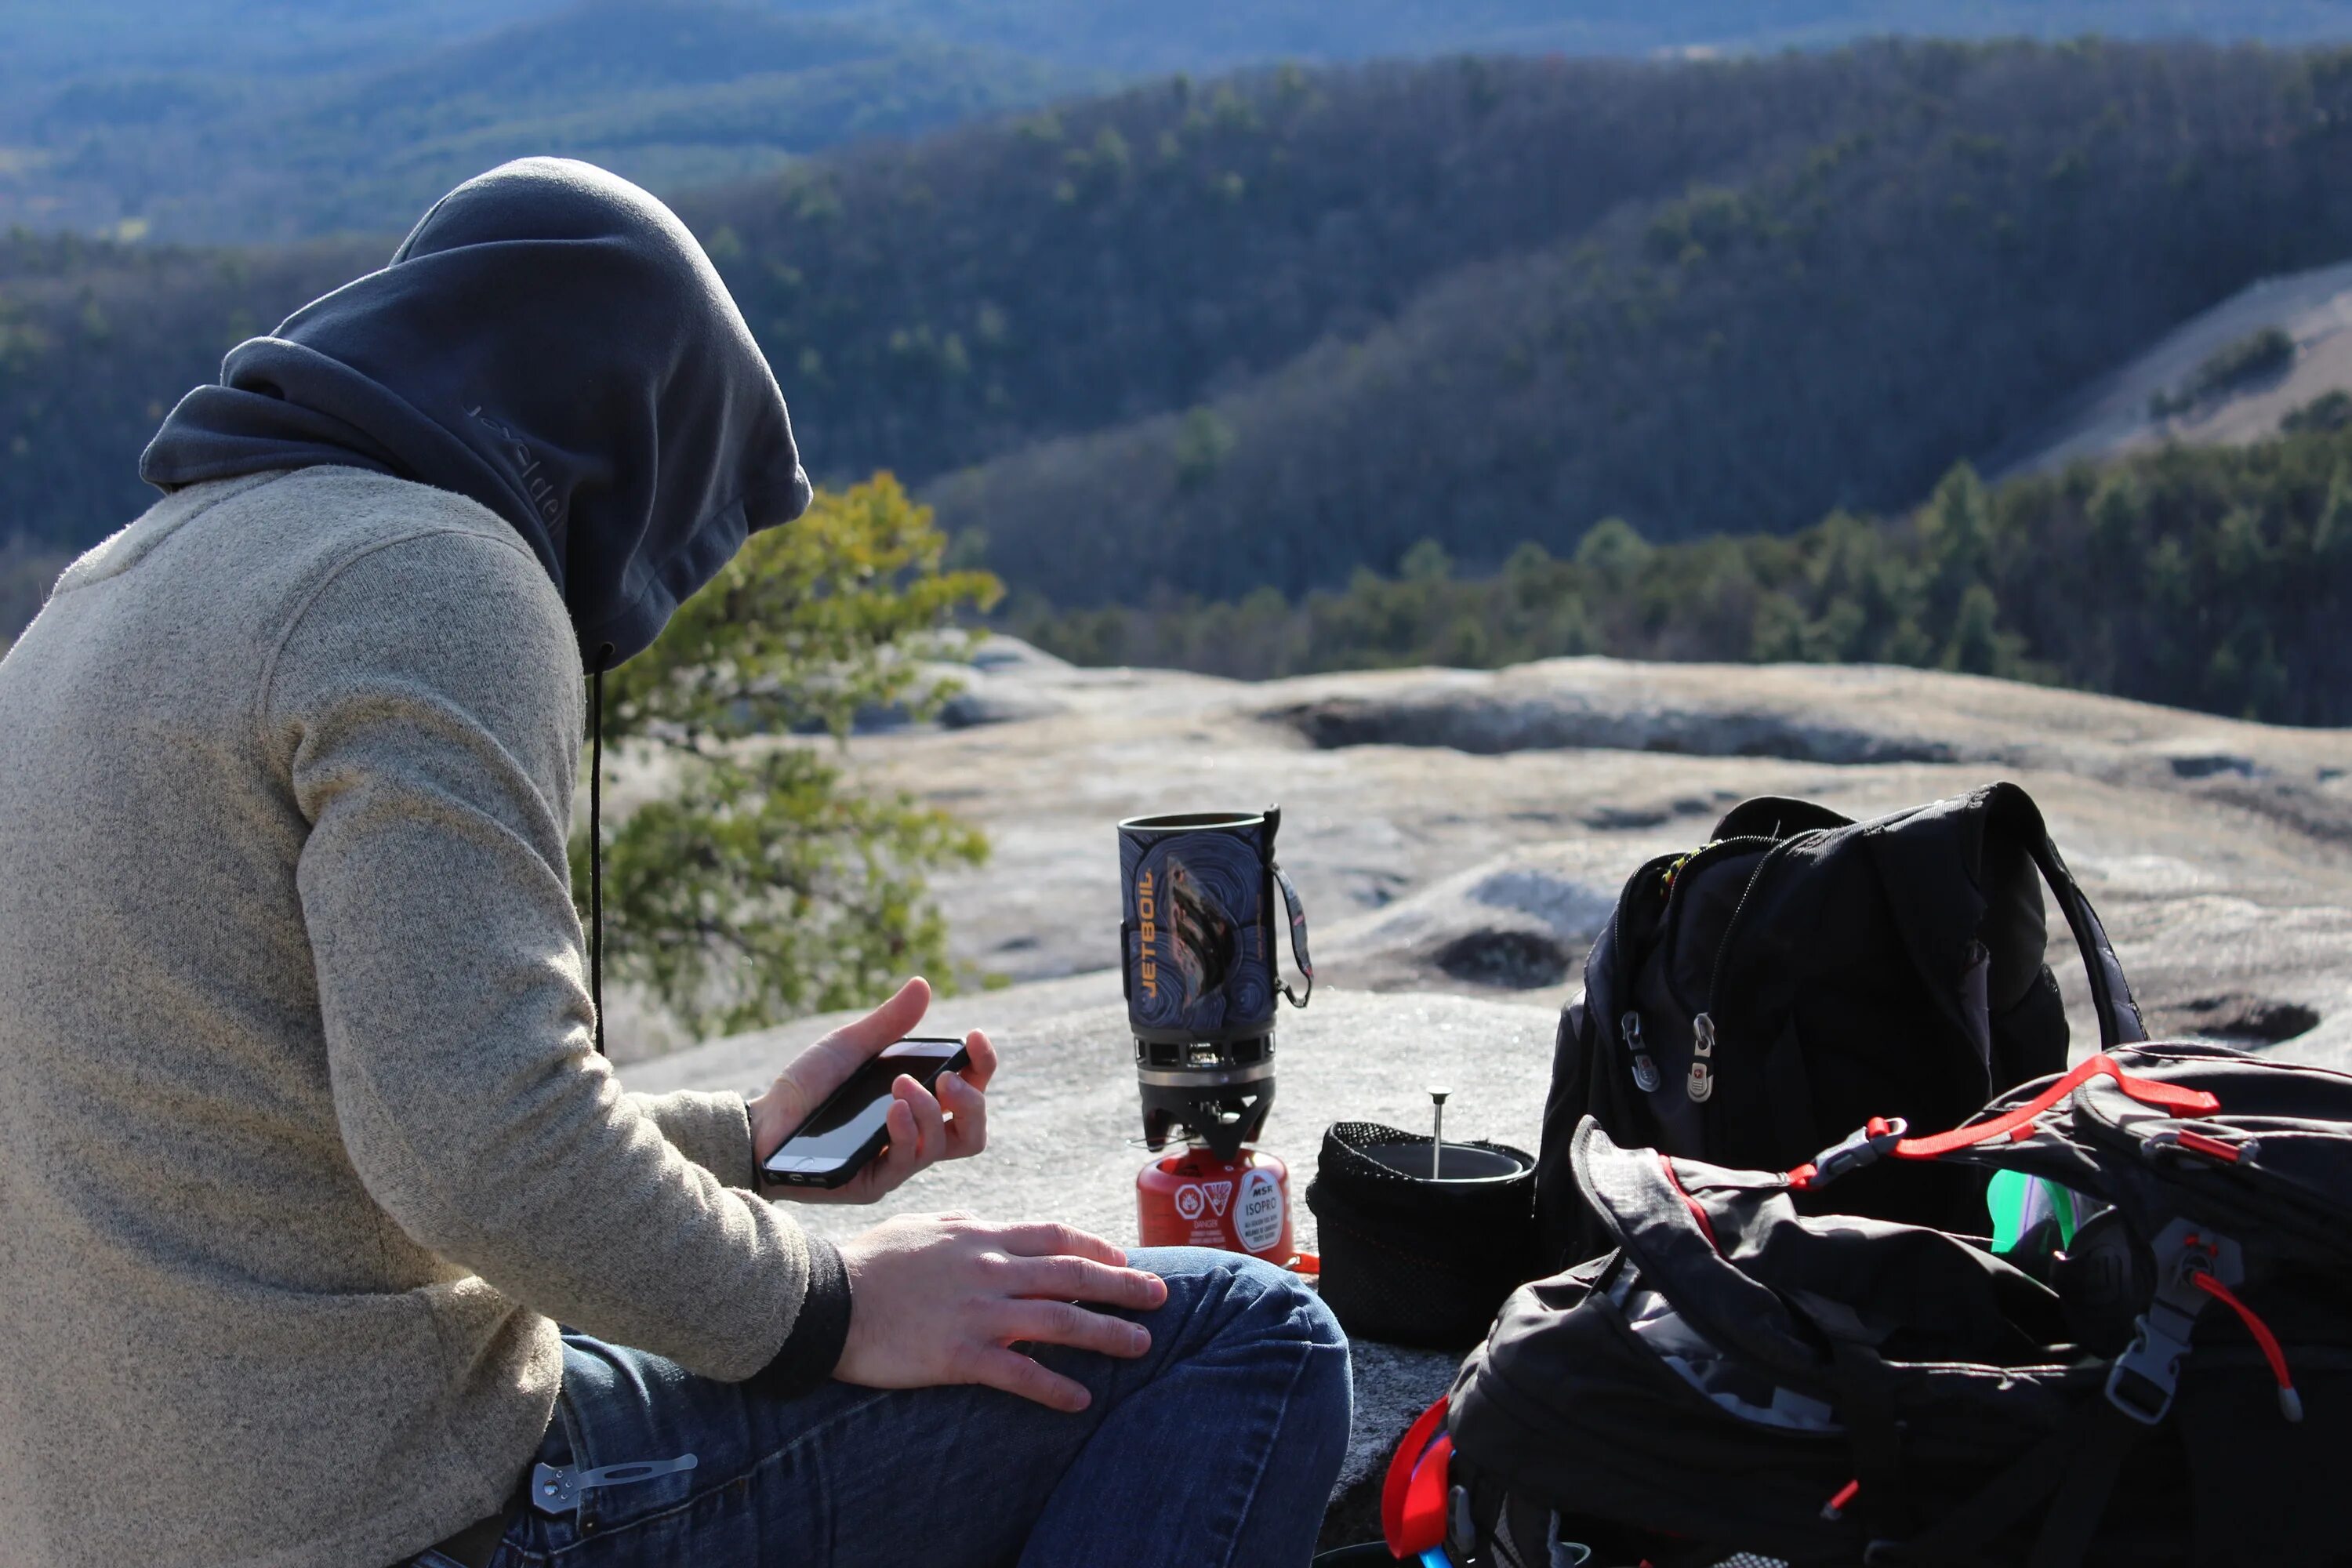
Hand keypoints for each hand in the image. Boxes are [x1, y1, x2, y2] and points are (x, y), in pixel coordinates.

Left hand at [748, 977, 996, 1204]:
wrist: (760, 1124)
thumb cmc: (807, 1088)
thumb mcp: (849, 1047)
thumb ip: (888, 1022)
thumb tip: (922, 985)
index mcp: (917, 1102)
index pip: (970, 1091)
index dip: (983, 1066)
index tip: (974, 1037)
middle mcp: (914, 1135)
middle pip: (973, 1131)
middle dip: (972, 1101)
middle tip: (946, 1077)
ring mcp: (896, 1162)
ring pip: (945, 1147)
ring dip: (930, 1109)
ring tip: (903, 1084)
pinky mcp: (873, 1183)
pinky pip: (907, 1163)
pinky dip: (906, 1131)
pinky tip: (893, 1108)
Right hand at [834, 1213, 1169, 1410]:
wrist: (825, 1297)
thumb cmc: (870, 1261)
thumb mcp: (923, 1226)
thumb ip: (964, 1226)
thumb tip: (988, 1222)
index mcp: (981, 1235)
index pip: (1054, 1236)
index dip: (1095, 1247)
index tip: (1123, 1259)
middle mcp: (989, 1268)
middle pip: (1072, 1273)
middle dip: (1123, 1285)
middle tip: (1161, 1295)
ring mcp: (977, 1311)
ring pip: (1059, 1320)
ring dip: (1107, 1334)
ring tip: (1141, 1345)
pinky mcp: (959, 1355)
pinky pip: (1019, 1373)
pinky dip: (1054, 1387)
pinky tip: (1080, 1399)